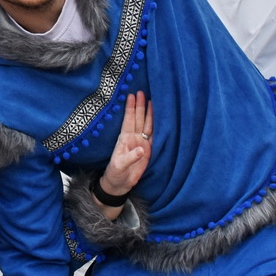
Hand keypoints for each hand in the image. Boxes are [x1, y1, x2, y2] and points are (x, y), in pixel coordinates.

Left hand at [97, 92, 151, 211]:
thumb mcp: (120, 166)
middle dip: (140, 105)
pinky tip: (160, 118)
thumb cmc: (116, 174)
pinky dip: (157, 127)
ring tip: (151, 100)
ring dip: (149, 113)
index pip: (129, 120)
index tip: (131, 95)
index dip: (130, 108)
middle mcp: (133, 138)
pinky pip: (154, 136)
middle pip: (139, 119)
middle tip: (142, 91)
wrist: (120, 184)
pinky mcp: (148, 150)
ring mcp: (141, 143)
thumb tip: (142, 149)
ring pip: (147, 125)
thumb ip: (130, 157)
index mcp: (125, 139)